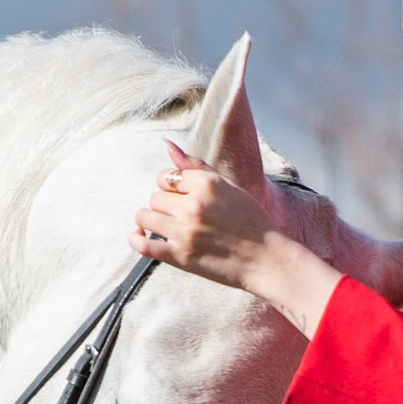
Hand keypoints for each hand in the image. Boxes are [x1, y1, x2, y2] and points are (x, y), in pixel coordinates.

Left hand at [131, 151, 275, 287]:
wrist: (266, 259)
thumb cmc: (251, 221)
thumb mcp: (228, 186)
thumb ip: (196, 166)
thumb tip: (167, 144)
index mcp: (207, 184)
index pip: (166, 176)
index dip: (171, 187)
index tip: (182, 198)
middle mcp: (193, 205)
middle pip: (155, 196)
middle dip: (164, 205)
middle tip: (180, 216)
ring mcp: (185, 232)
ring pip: (144, 217)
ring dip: (150, 221)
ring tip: (164, 226)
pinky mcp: (180, 257)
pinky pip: (142, 245)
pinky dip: (136, 240)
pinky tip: (141, 237)